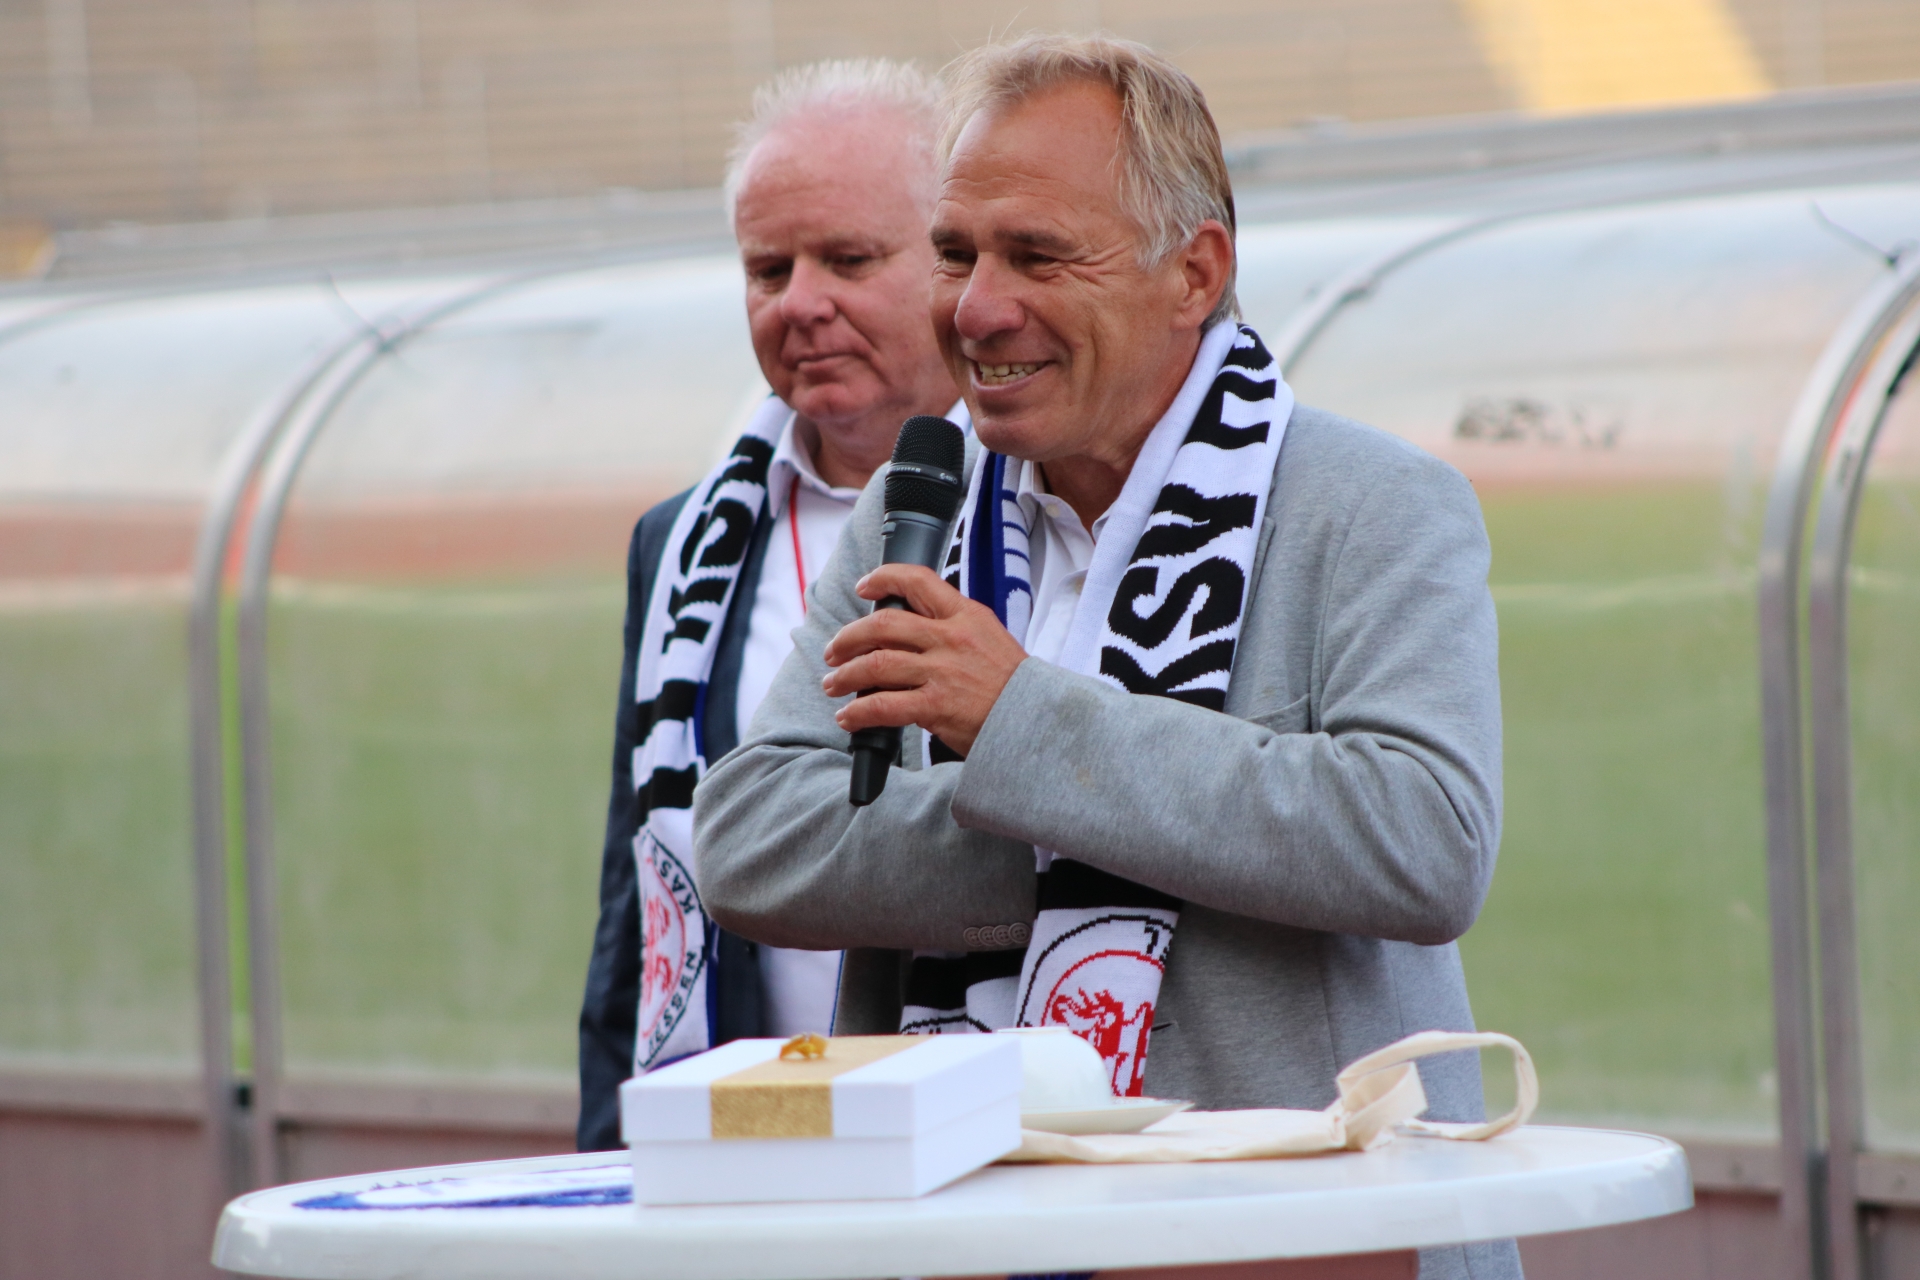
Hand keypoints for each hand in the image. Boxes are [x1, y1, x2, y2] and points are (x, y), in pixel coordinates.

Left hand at [821, 564, 1027, 757]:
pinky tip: (849, 717)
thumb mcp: (989, 638)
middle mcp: (951, 638)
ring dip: (845, 676)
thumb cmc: (1012, 685)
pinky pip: (883, 705)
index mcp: (966, 616)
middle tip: (834, 651)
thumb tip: (909, 630)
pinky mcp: (937, 706)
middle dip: (849, 637)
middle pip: (884, 625)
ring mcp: (943, 672)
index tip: (864, 587)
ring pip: (876, 664)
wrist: (1037, 720)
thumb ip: (953, 628)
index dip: (884, 578)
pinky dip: (859, 712)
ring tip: (834, 685)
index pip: (919, 580)